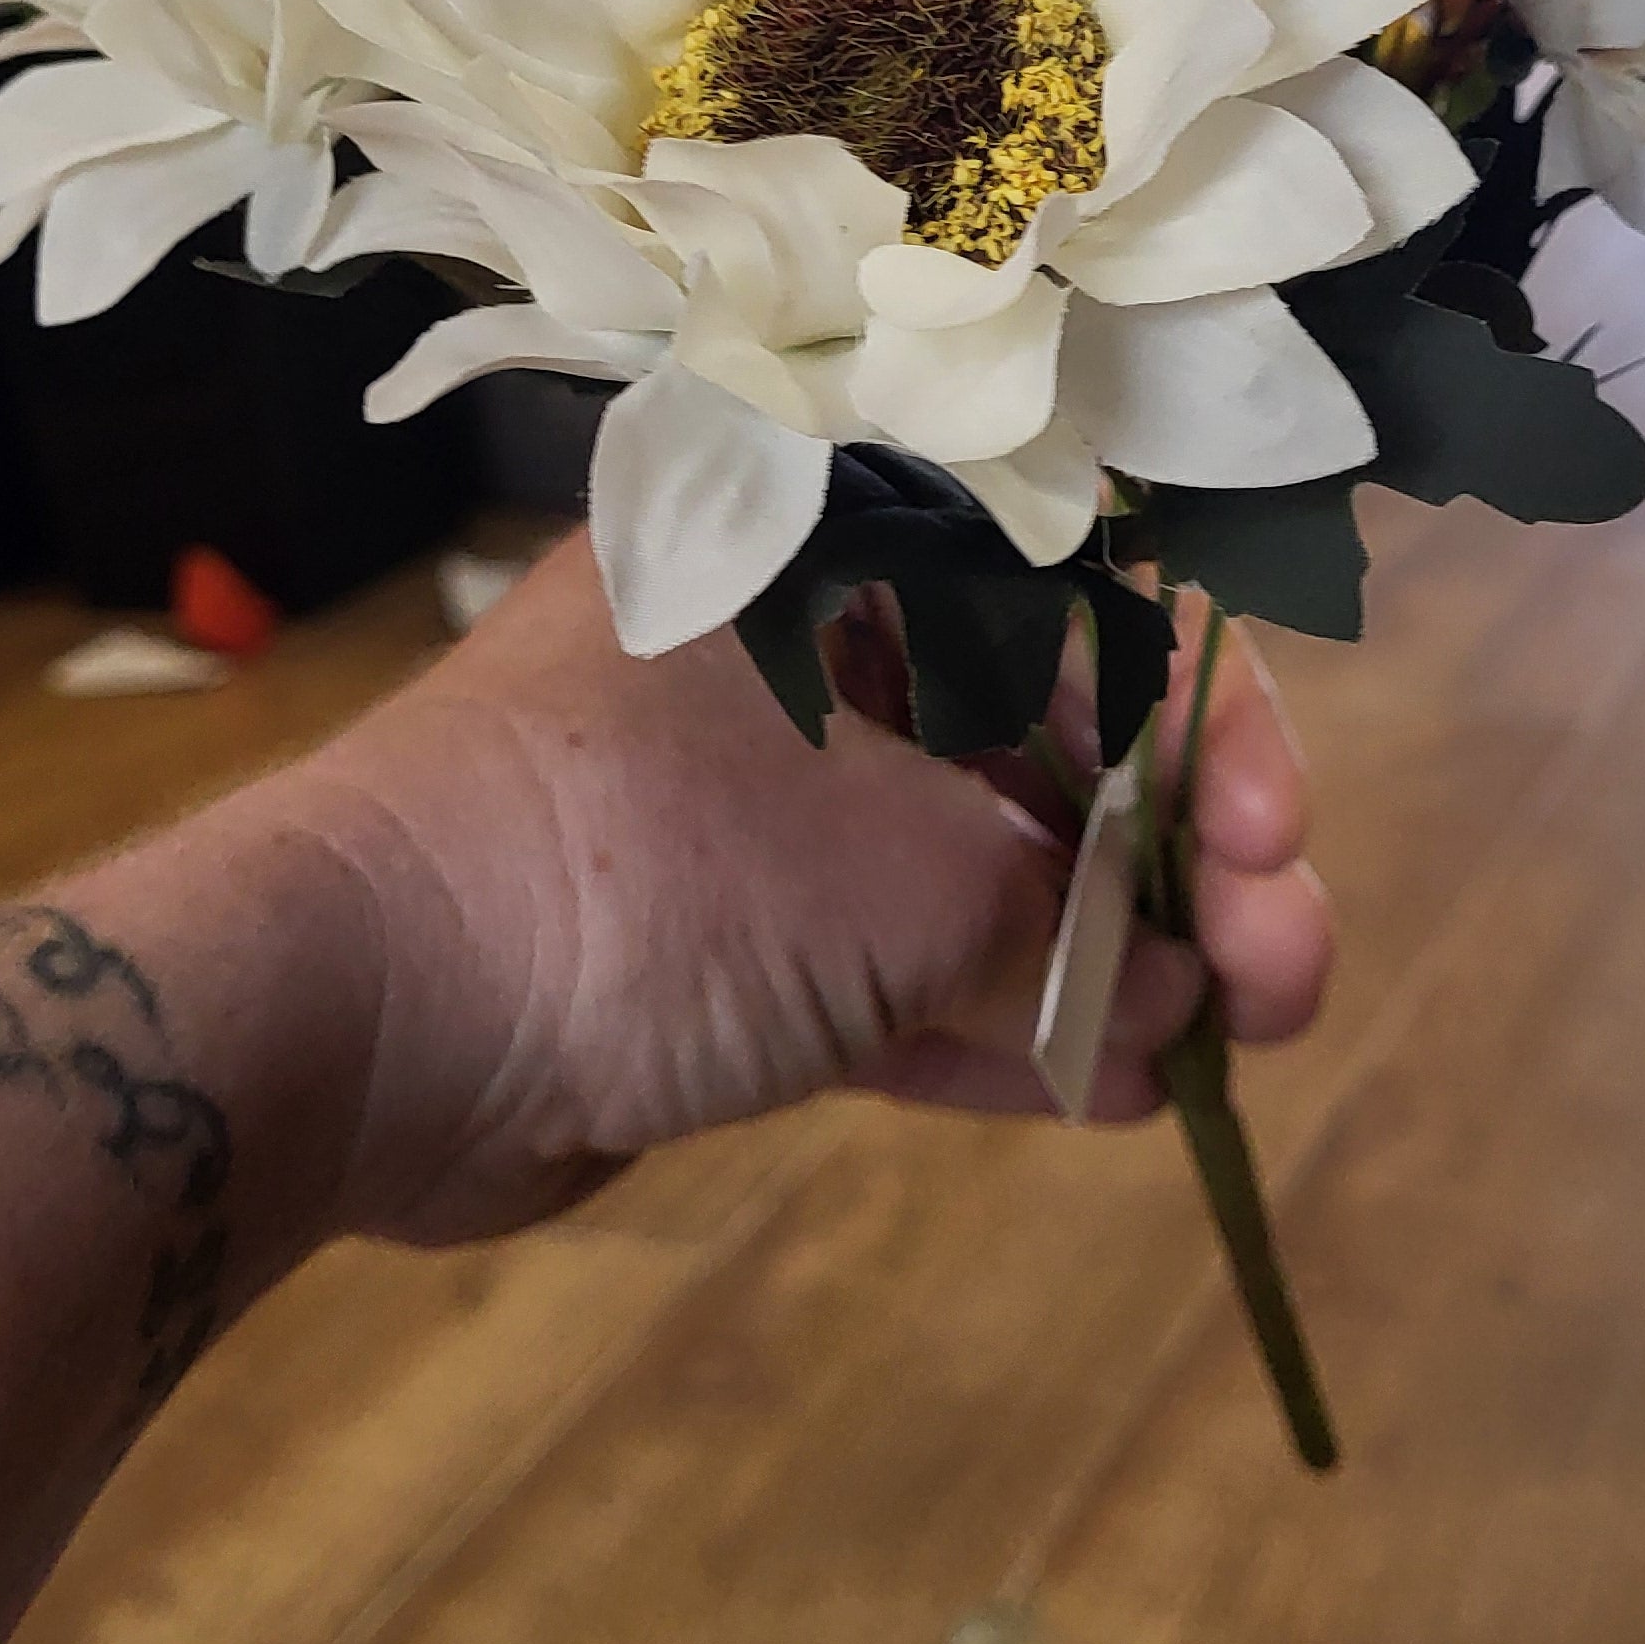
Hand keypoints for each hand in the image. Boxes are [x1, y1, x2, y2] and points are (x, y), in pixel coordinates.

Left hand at [256, 533, 1331, 1244]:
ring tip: (1237, 1053)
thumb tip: (1184, 989)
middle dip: (1172, 863)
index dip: (1200, 719)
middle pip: (1032, 738)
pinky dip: (993, 1023)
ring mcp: (740, 805)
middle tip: (1288, 978)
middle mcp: (786, 651)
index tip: (1274, 840)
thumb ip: (1069, 924)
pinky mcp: (704, 944)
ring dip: (1103, 959)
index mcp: (822, 549)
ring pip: (967, 867)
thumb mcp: (903, 879)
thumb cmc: (641, 868)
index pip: (1069, 598)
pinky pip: (884, 967)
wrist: (357, 1007)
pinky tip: (1119, 1094)